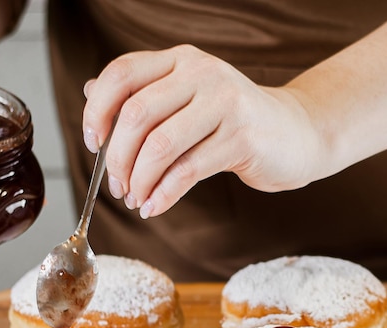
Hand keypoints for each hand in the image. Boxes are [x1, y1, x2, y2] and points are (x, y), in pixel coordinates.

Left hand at [82, 44, 325, 218]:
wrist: (295, 132)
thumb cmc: (232, 120)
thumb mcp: (187, 99)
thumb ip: (142, 94)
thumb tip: (90, 94)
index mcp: (181, 61)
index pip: (121, 74)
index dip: (96, 111)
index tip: (92, 144)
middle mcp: (202, 73)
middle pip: (135, 114)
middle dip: (117, 158)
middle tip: (117, 186)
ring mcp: (225, 103)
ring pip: (160, 146)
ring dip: (139, 180)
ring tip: (135, 199)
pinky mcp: (242, 137)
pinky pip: (187, 170)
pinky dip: (163, 194)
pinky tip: (154, 207)